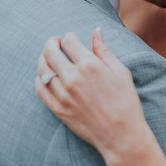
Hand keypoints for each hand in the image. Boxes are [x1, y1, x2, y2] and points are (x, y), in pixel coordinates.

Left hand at [35, 29, 149, 155]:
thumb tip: (96, 31)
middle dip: (52, 43)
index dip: (69, 36)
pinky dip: (40, 79)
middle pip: (50, 52)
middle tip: (55, 42)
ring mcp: (63, 94)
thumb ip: (104, 50)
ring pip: (43, 69)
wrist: (121, 134)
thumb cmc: (125, 101)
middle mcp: (73, 78)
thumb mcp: (121, 72)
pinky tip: (45, 76)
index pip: (69, 41)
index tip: (72, 37)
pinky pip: (40, 89)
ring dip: (44, 59)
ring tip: (49, 57)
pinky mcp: (58, 109)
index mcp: (90, 65)